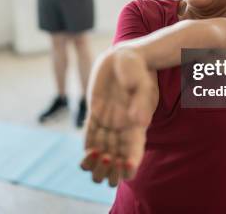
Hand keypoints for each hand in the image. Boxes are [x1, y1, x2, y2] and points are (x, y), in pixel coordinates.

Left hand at [80, 47, 157, 186]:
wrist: (124, 56)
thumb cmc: (137, 68)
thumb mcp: (142, 82)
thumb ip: (140, 102)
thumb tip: (139, 122)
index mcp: (137, 123)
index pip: (135, 149)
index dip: (132, 163)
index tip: (126, 169)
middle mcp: (123, 126)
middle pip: (117, 157)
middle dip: (111, 169)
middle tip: (103, 166)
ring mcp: (109, 121)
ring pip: (103, 150)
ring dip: (97, 162)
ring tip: (87, 166)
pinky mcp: (96, 113)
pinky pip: (91, 135)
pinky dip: (88, 148)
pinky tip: (84, 158)